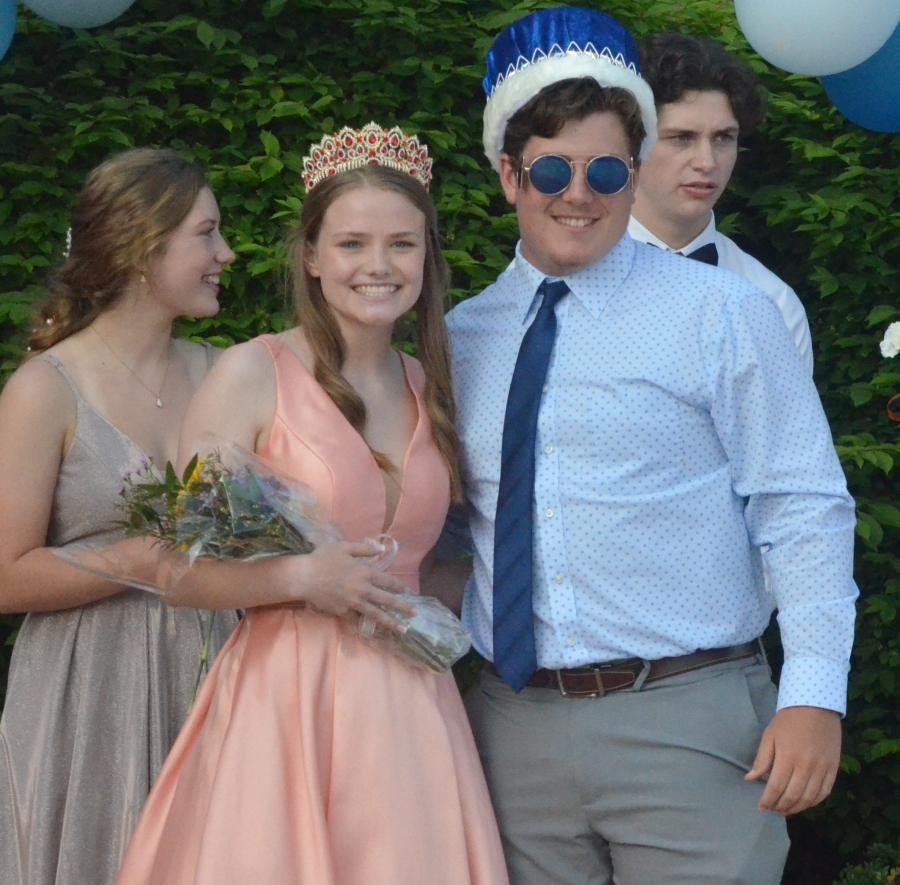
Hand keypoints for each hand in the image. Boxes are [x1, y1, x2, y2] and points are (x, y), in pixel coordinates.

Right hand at [285, 540, 414, 632]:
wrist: (304, 577)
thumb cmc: (323, 559)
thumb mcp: (345, 547)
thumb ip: (364, 549)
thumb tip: (381, 549)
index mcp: (365, 573)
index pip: (388, 582)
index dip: (400, 587)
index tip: (409, 592)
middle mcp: (363, 590)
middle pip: (387, 600)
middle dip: (403, 607)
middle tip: (415, 614)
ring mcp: (354, 603)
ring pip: (376, 614)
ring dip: (391, 622)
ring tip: (403, 629)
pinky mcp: (343, 612)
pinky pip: (357, 619)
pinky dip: (366, 625)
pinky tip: (374, 631)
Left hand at [745, 706, 841, 814]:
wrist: (815, 707)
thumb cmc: (788, 720)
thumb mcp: (769, 736)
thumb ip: (762, 760)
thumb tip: (750, 779)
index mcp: (787, 758)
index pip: (776, 787)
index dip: (768, 800)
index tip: (761, 807)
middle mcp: (806, 767)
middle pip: (793, 796)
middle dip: (780, 806)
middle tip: (772, 810)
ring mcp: (822, 769)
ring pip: (809, 799)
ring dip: (797, 808)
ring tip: (786, 810)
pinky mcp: (833, 769)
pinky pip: (825, 793)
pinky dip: (814, 802)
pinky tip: (805, 804)